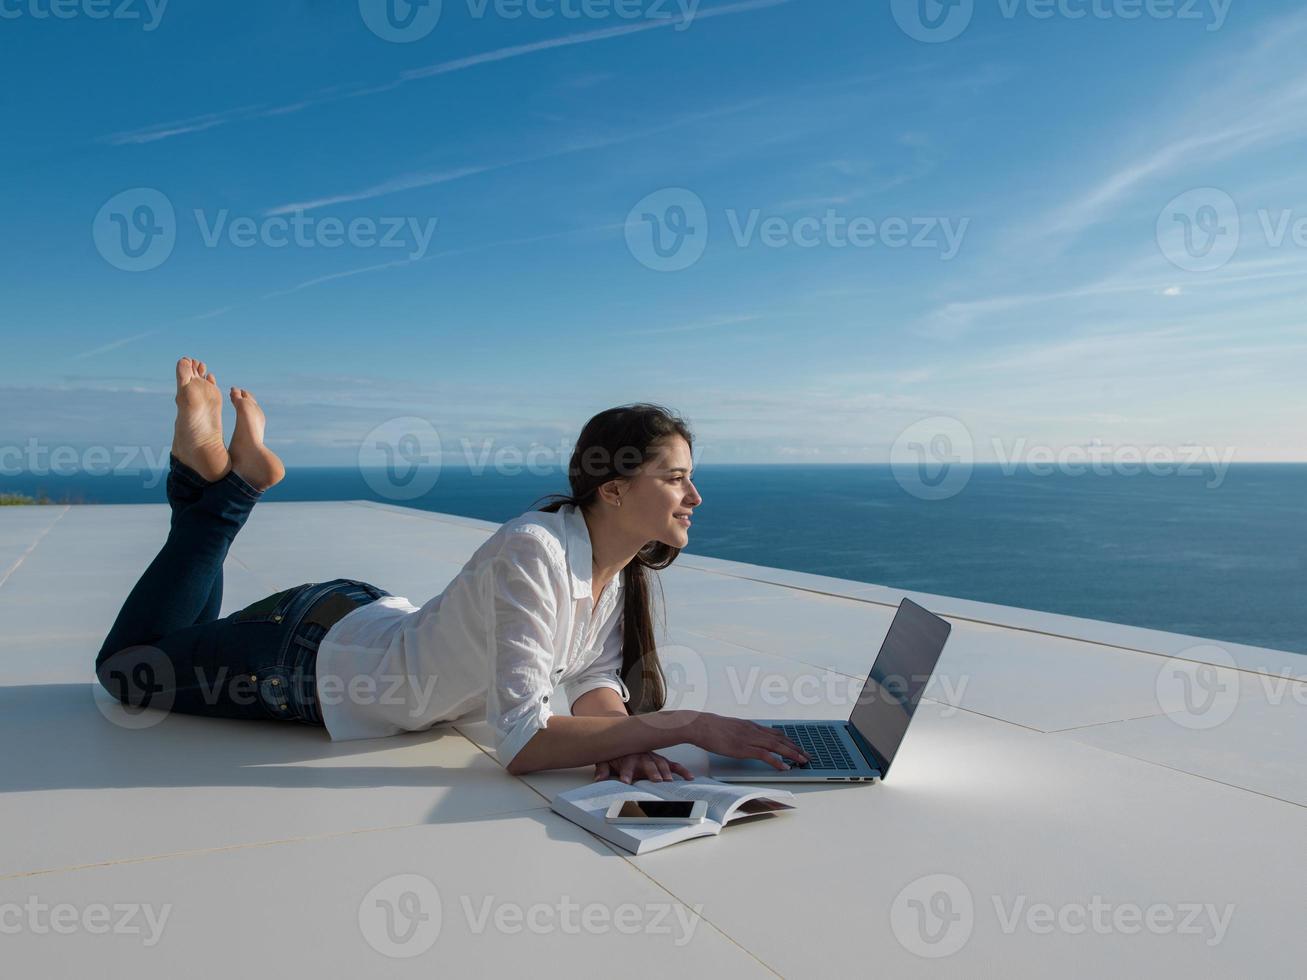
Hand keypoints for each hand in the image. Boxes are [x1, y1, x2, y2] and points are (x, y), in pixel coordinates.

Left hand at [593, 751, 694, 783]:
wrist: (624, 734)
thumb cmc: (616, 751)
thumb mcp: (605, 758)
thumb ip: (603, 768)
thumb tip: (599, 778)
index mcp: (628, 756)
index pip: (626, 764)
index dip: (625, 772)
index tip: (624, 781)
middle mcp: (642, 755)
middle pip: (647, 763)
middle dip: (651, 772)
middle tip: (655, 780)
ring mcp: (653, 756)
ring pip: (661, 763)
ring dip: (666, 772)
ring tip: (670, 781)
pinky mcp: (660, 759)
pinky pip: (673, 764)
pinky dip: (681, 770)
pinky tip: (689, 777)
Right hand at [690, 712, 809, 770]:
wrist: (700, 725)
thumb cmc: (711, 727)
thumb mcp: (730, 727)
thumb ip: (741, 732)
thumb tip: (745, 738)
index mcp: (751, 726)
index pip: (775, 733)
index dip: (788, 740)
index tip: (797, 746)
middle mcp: (753, 730)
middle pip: (780, 739)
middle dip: (795, 748)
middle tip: (806, 755)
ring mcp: (749, 739)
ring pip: (776, 746)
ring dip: (792, 754)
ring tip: (802, 761)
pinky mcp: (743, 748)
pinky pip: (765, 755)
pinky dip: (777, 761)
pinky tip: (784, 767)